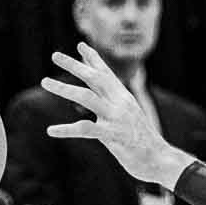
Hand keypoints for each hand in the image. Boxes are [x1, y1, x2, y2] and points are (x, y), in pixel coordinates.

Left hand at [42, 41, 193, 184]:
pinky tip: (50, 130)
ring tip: (45, 81)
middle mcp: (120, 103)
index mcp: (123, 98)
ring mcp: (117, 117)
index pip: (106, 73)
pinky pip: (86, 129)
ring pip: (87, 96)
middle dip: (74, 65)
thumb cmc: (142, 139)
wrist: (161, 160)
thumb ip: (112, 104)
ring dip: (64, 87)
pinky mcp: (114, 135)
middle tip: (55, 55)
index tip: (80, 44)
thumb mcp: (129, 115)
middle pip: (95, 77)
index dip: (93, 58)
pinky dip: (66, 129)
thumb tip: (101, 96)